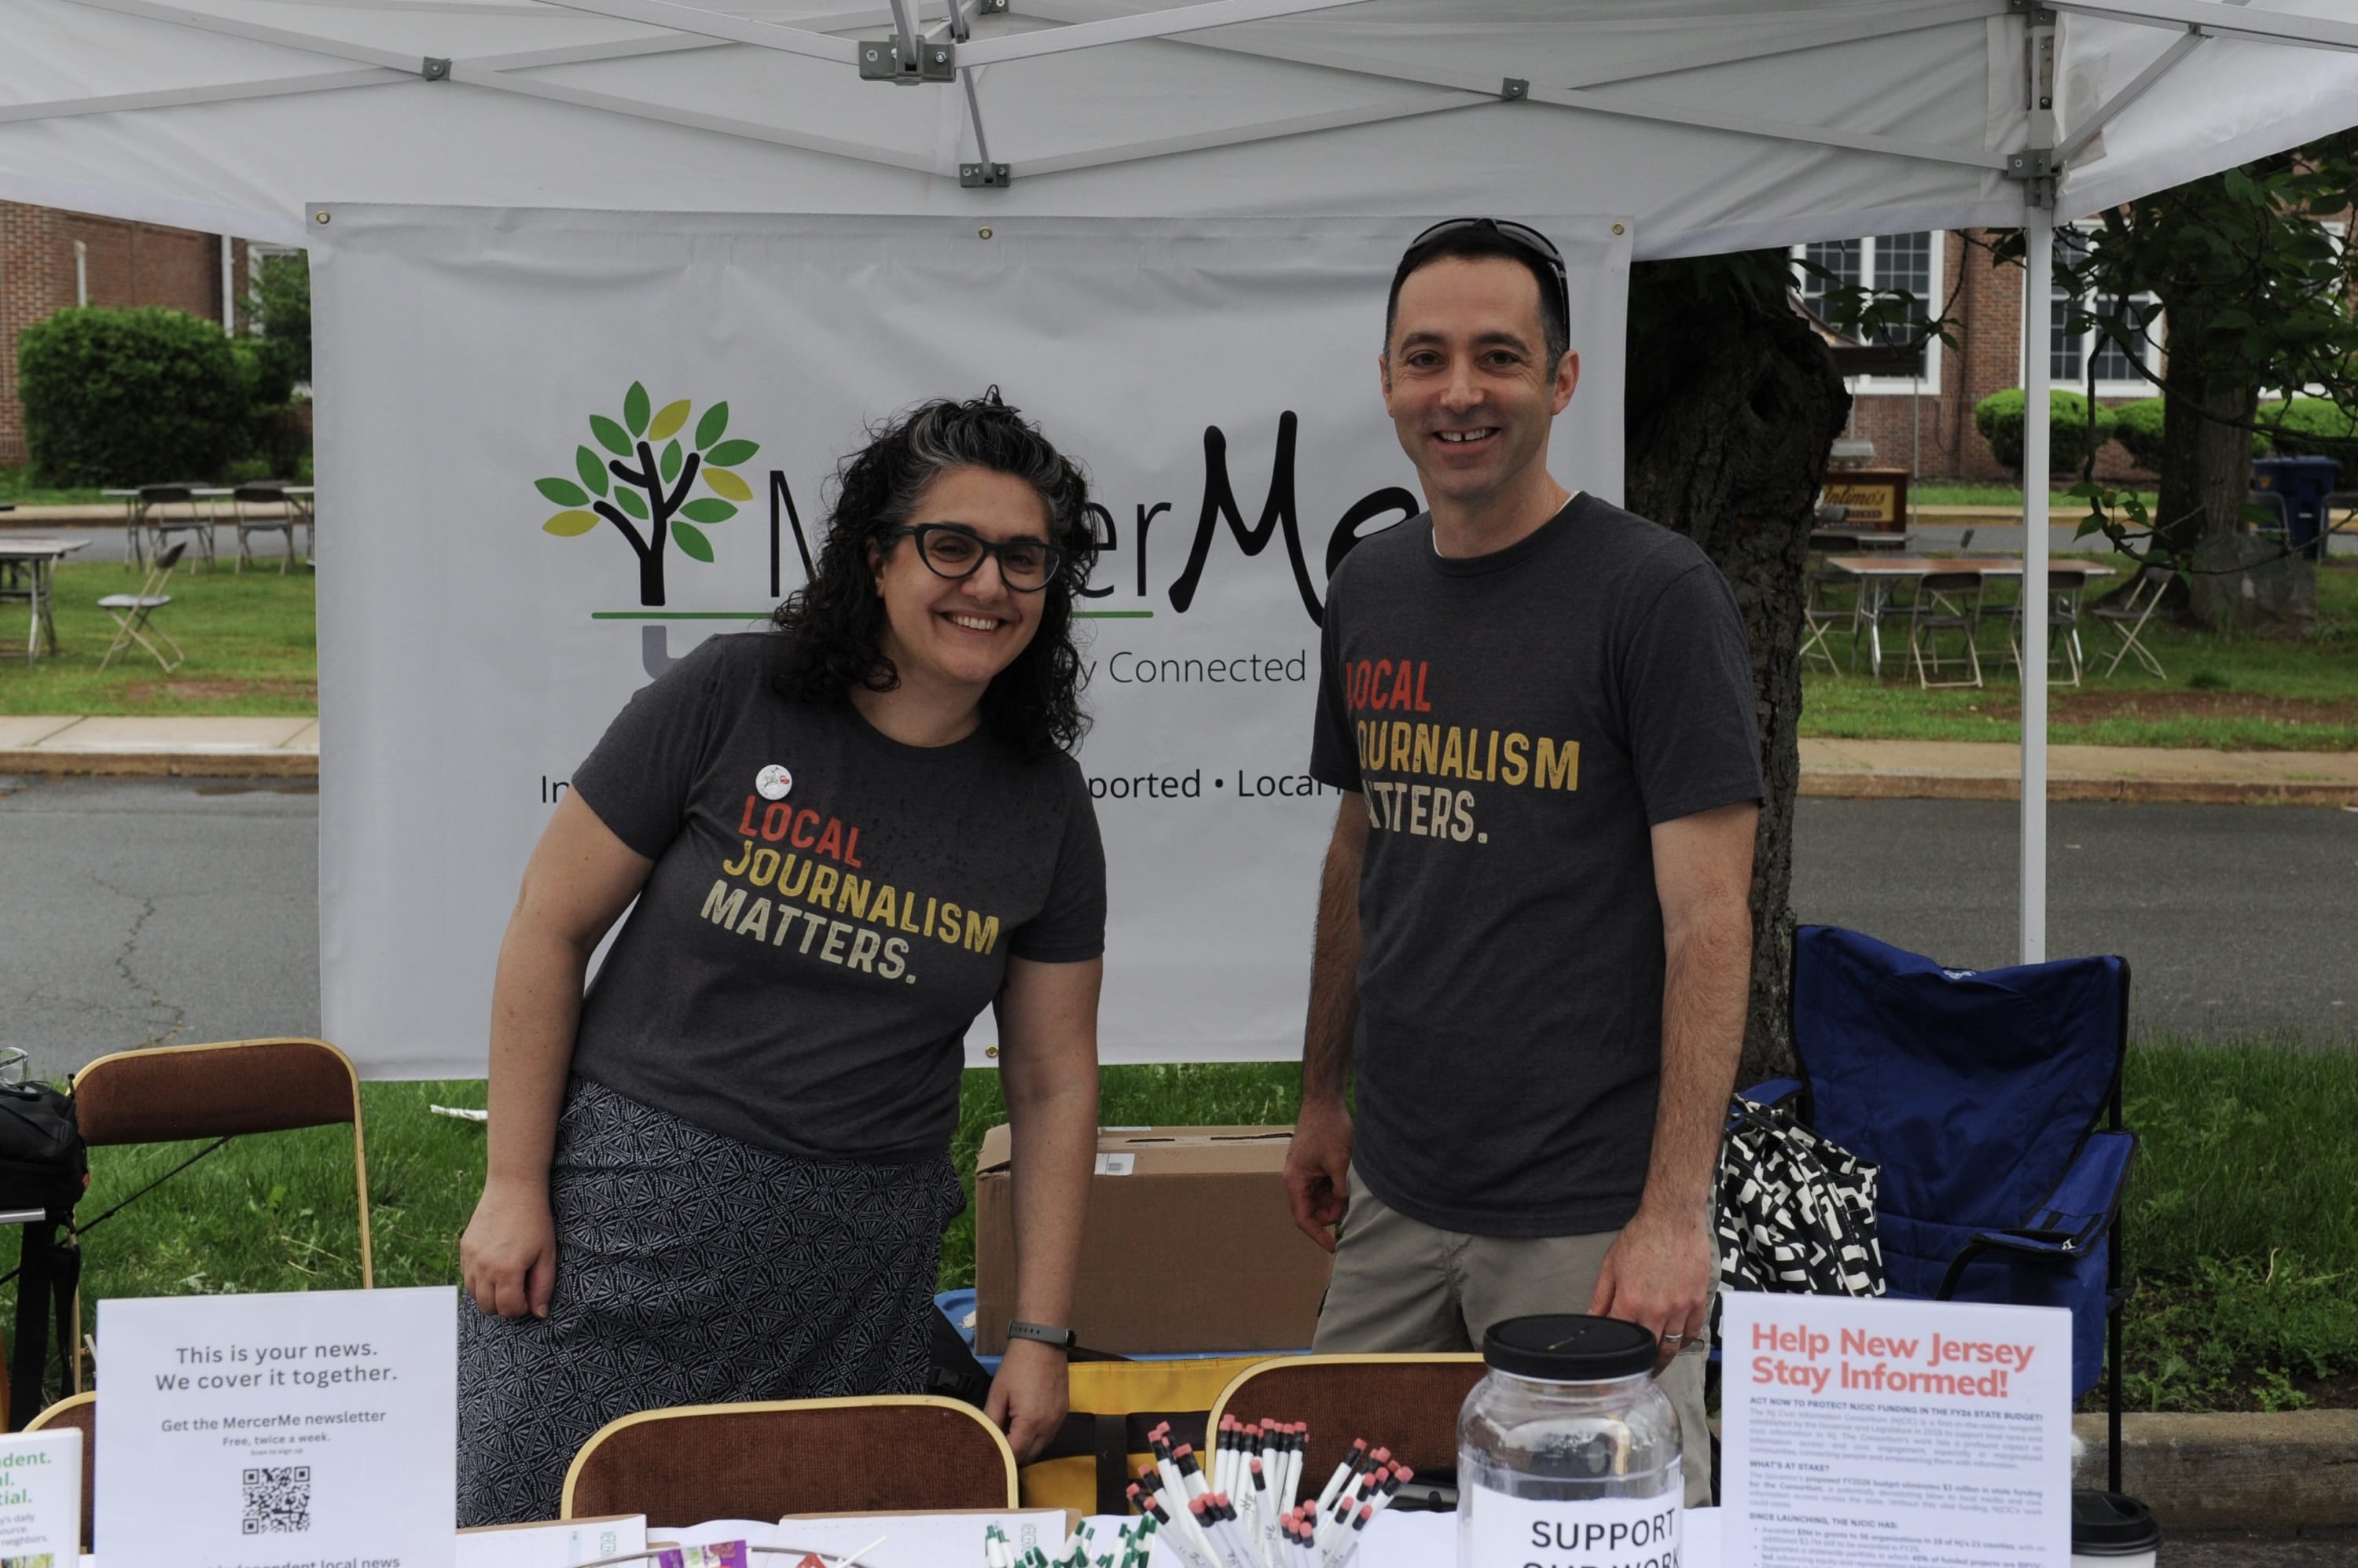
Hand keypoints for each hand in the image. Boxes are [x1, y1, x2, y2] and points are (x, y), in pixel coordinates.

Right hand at [459, 1178, 557, 1318]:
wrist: (513, 1188)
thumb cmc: (535, 1220)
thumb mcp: (547, 1254)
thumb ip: (543, 1286)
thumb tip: (539, 1313)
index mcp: (506, 1270)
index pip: (508, 1309)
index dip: (522, 1308)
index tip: (530, 1294)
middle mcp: (483, 1268)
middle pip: (488, 1307)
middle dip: (505, 1305)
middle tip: (521, 1287)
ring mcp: (470, 1258)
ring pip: (474, 1295)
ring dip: (490, 1294)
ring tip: (508, 1277)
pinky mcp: (464, 1249)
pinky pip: (467, 1277)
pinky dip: (479, 1280)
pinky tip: (496, 1265)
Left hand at [985, 1339, 1068, 1462]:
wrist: (1042, 1342)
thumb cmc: (1017, 1366)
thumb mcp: (998, 1393)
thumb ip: (991, 1420)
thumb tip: (986, 1439)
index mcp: (1030, 1422)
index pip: (1015, 1454)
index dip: (1002, 1457)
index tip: (990, 1452)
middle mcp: (1048, 1425)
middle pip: (1031, 1455)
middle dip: (1015, 1454)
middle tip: (999, 1444)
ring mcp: (1059, 1419)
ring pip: (1043, 1446)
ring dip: (1028, 1446)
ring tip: (1012, 1434)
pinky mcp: (1064, 1411)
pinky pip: (1051, 1433)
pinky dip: (1039, 1436)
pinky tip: (1027, 1425)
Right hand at [1283, 1096, 1353, 1252]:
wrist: (1324, 1102)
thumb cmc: (1328, 1128)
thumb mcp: (1339, 1162)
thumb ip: (1340, 1189)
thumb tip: (1344, 1209)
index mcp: (1294, 1180)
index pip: (1303, 1218)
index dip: (1318, 1235)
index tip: (1334, 1247)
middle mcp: (1296, 1180)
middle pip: (1313, 1210)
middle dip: (1332, 1212)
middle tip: (1351, 1204)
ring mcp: (1305, 1173)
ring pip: (1321, 1199)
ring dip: (1336, 1198)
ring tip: (1350, 1183)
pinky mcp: (1314, 1167)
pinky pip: (1324, 1186)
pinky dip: (1337, 1187)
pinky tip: (1347, 1176)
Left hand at [1590, 1202, 1711, 1373]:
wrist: (1673, 1219)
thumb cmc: (1641, 1237)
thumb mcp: (1611, 1266)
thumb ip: (1601, 1297)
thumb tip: (1592, 1320)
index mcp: (1631, 1302)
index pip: (1620, 1340)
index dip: (1614, 1355)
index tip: (1612, 1366)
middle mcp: (1657, 1310)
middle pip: (1649, 1351)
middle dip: (1641, 1365)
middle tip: (1636, 1373)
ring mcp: (1680, 1307)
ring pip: (1671, 1346)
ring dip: (1662, 1359)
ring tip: (1655, 1365)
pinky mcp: (1698, 1301)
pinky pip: (1692, 1332)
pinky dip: (1683, 1342)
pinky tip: (1675, 1344)